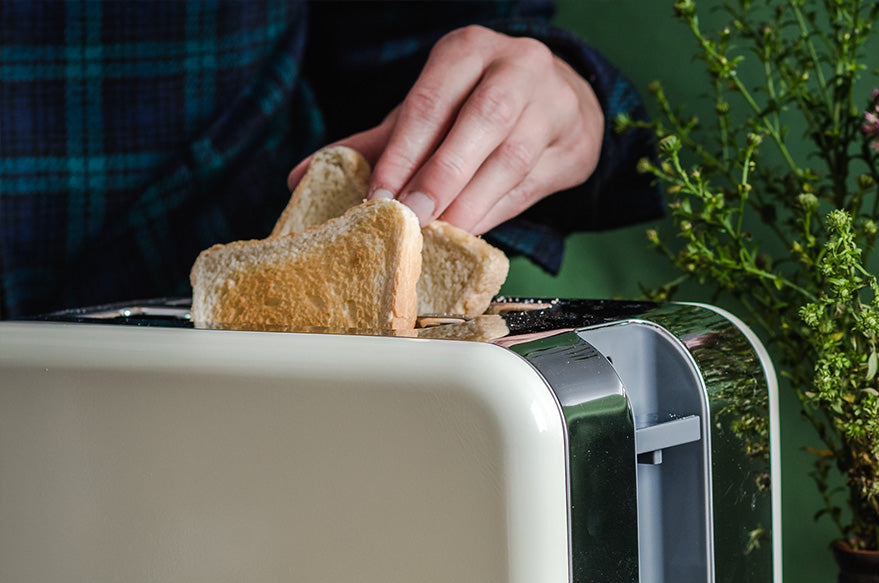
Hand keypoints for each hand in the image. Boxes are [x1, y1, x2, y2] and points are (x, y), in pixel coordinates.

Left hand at [291, 25, 603, 234]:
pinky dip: (497, 212)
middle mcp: (517, 68)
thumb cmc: (479, 106)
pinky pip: (531, 186)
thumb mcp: (431, 109)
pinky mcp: (571, 145)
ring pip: (510, 159)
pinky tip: (471, 232)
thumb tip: (302, 177)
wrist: (560, 101)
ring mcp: (551, 106)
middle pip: (480, 123)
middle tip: (412, 219)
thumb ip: (377, 143)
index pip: (431, 102)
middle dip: (442, 178)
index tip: (379, 197)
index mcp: (470, 50)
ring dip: (472, 202)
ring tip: (440, 233)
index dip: (403, 153)